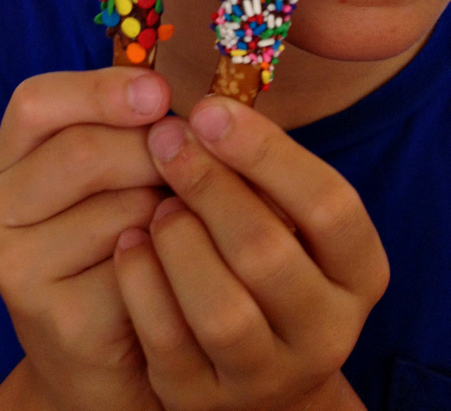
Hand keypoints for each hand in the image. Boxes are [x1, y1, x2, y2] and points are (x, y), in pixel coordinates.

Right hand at [0, 67, 170, 410]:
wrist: (106, 353)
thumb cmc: (114, 240)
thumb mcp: (106, 171)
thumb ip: (121, 125)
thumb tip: (160, 90)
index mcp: (2, 163)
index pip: (35, 102)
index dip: (100, 90)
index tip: (160, 92)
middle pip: (81, 151)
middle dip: (152, 151)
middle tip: (191, 164)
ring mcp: (17, 272)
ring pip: (120, 209)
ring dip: (169, 207)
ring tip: (178, 220)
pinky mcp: (60, 322)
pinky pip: (140, 266)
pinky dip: (172, 260)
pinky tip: (174, 268)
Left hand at [113, 98, 386, 410]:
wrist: (253, 363)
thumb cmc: (260, 253)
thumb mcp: (281, 211)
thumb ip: (255, 166)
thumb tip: (201, 104)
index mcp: (357, 270)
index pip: (329, 205)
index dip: (265, 152)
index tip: (208, 109)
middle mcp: (324, 329)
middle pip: (266, 252)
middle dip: (207, 184)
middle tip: (166, 138)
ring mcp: (266, 374)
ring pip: (221, 309)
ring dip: (178, 241)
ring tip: (156, 202)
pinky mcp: (204, 396)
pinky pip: (167, 340)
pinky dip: (141, 282)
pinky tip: (128, 241)